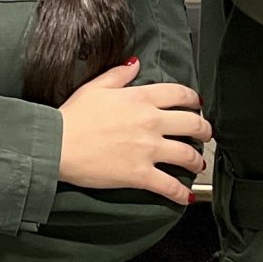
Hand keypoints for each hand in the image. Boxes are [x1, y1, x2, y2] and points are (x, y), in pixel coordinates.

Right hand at [57, 60, 210, 205]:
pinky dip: (181, 193)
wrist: (57, 144)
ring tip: (198, 164)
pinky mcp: (140, 174)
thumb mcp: (95, 87)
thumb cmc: (72, 116)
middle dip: (204, 130)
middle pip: (193, 124)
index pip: (180, 95)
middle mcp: (150, 122)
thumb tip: (135, 64)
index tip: (196, 105)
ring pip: (188, 155)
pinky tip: (185, 196)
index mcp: (140, 98)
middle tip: (204, 135)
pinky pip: (170, 186)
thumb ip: (119, 75)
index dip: (193, 100)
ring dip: (197, 161)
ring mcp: (148, 149)